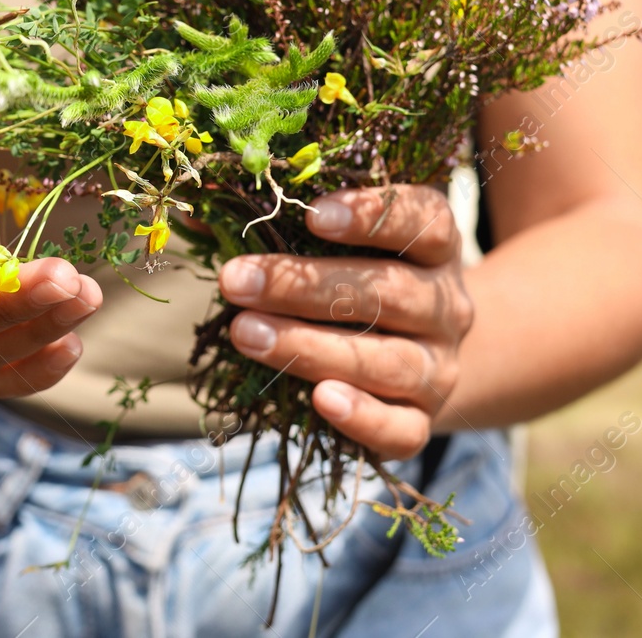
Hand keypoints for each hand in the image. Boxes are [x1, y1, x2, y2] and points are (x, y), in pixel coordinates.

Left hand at [217, 185, 472, 458]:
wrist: (413, 356)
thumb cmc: (356, 281)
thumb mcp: (333, 244)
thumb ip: (278, 223)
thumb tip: (194, 214)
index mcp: (436, 245)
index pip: (423, 221)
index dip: (372, 215)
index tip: (312, 215)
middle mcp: (447, 305)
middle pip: (389, 292)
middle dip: (305, 286)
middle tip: (236, 281)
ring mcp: (438, 367)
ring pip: (388, 360)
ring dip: (311, 347)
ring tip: (245, 333)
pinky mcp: (423, 421)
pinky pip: (403, 429)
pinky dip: (364, 416)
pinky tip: (319, 398)